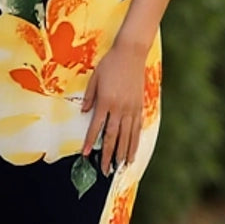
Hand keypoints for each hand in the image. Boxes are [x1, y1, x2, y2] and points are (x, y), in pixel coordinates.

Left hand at [82, 41, 146, 174]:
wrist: (131, 53)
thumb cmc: (110, 63)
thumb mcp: (94, 78)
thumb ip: (89, 96)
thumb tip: (84, 112)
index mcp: (106, 101)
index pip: (96, 127)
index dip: (89, 142)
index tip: (85, 155)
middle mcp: (119, 108)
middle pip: (112, 137)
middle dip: (107, 155)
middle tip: (105, 170)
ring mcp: (131, 108)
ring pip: (127, 136)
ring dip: (123, 153)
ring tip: (120, 167)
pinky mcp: (140, 106)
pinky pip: (137, 128)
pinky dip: (135, 142)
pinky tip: (133, 152)